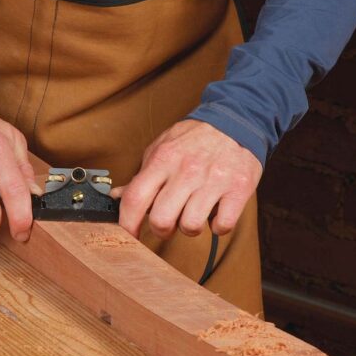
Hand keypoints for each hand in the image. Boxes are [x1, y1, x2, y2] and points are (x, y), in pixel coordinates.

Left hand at [115, 120, 261, 238]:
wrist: (236, 120)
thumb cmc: (195, 138)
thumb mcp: (162, 148)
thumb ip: (141, 175)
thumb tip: (118, 196)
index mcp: (163, 159)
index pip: (135, 199)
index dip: (127, 224)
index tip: (129, 235)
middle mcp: (187, 170)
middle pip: (161, 220)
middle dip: (162, 229)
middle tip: (168, 222)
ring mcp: (214, 181)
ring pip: (191, 226)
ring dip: (190, 227)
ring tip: (194, 212)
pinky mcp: (238, 189)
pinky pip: (222, 225)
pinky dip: (218, 226)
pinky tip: (215, 214)